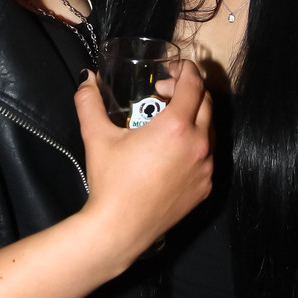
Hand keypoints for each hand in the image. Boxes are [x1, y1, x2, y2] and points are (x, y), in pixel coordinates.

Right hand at [74, 62, 212, 265]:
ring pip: (210, 128)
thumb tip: (86, 79)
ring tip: (166, 121)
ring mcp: (206, 167)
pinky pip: (207, 155)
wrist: (120, 229)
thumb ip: (90, 102)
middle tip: (162, 93)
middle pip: (206, 102)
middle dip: (187, 90)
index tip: (172, 69)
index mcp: (176, 126)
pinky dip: (195, 143)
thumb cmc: (110, 181)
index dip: (185, 70)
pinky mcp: (206, 186)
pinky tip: (171, 151)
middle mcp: (199, 144)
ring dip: (194, 116)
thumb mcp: (96, 137)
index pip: (193, 84)